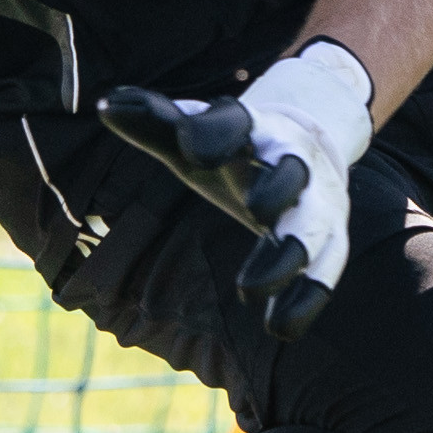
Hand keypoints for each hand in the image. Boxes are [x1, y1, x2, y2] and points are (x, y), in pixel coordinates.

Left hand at [98, 40, 372, 340]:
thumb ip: (154, 123)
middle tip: (255, 209)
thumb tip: (104, 106)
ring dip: (289, 259)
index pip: (238, 122)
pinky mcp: (328, 241)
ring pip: (314, 229)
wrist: (310, 141)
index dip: (216, 130)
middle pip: (293, 172)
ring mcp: (316, 203)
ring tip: (247, 289)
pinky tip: (280, 326)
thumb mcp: (195, 134)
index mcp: (255, 130)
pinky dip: (307, 300)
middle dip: (279, 188)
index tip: (188, 145)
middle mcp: (293, 163)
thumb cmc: (236, 147)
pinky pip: (326, 273)